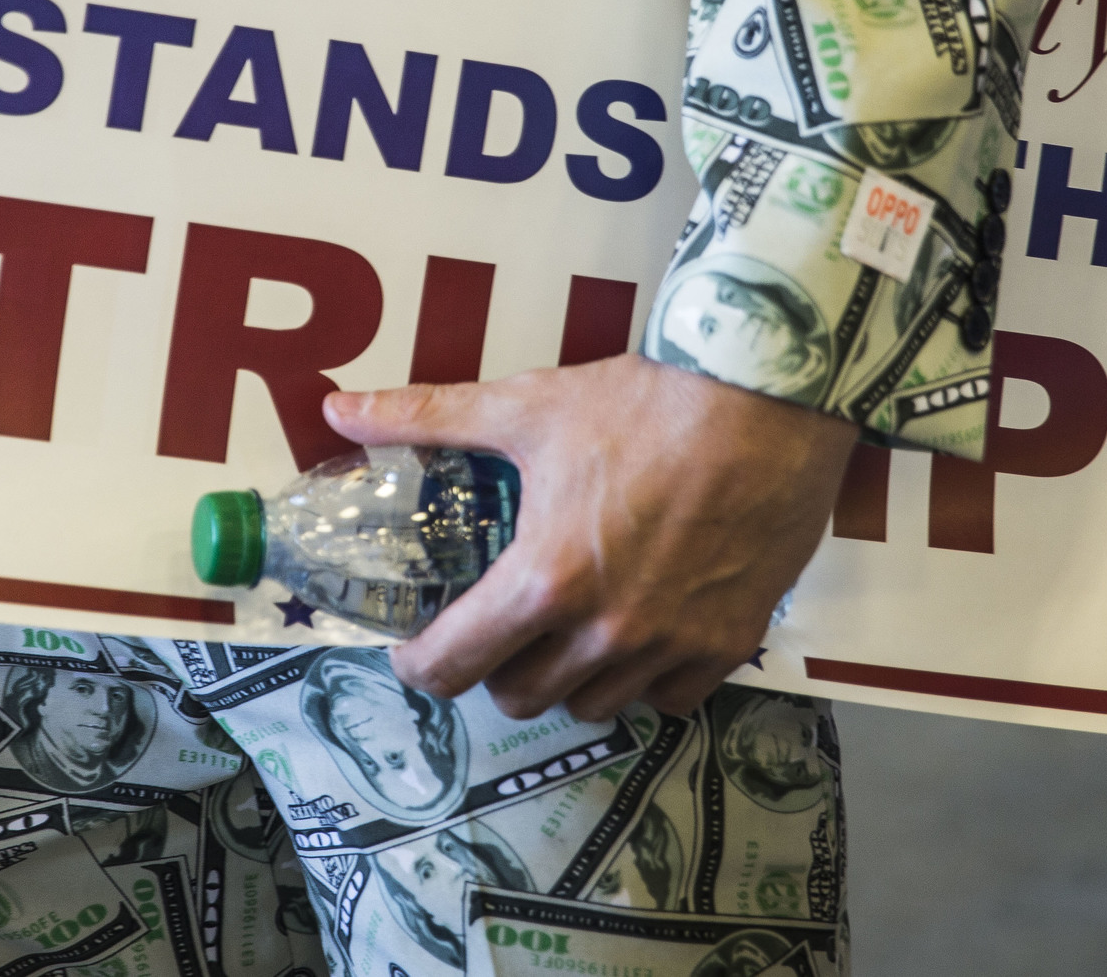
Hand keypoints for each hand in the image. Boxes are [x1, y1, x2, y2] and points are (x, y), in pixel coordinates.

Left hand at [324, 354, 857, 723]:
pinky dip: (643, 680)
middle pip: (519, 695)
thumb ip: (426, 418)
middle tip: (498, 625)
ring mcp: (669, 644)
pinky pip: (666, 700)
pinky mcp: (726, 644)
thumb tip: (340, 409)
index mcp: (545, 578)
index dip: (421, 666)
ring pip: (592, 704)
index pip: (454, 666)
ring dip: (566, 676)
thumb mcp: (526, 407)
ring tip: (566, 629)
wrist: (765, 401)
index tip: (416, 652)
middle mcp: (604, 629)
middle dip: (496, 666)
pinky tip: (637, 633)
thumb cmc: (646, 404)